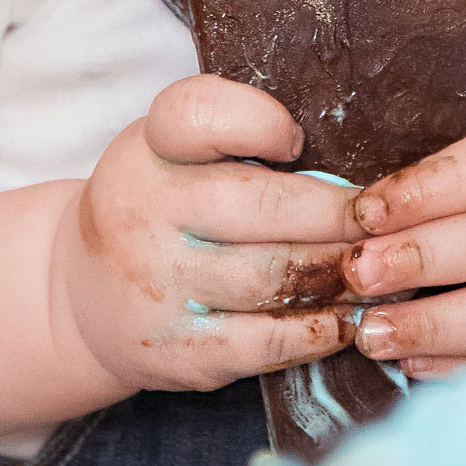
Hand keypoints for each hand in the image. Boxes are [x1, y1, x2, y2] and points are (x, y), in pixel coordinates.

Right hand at [51, 77, 363, 394]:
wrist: (83, 298)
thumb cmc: (162, 208)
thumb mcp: (175, 153)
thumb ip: (241, 139)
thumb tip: (356, 157)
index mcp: (148, 148)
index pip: (200, 115)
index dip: (261, 122)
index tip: (298, 140)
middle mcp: (141, 211)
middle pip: (263, 206)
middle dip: (339, 214)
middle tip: (382, 219)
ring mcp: (156, 285)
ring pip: (274, 276)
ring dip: (341, 273)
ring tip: (381, 267)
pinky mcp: (178, 350)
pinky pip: (266, 342)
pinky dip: (319, 330)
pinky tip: (347, 318)